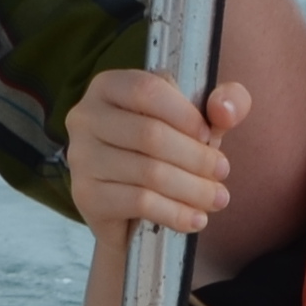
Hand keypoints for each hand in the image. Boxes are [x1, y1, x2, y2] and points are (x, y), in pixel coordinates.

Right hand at [66, 67, 243, 243]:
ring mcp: (80, 157)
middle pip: (149, 134)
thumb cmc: (165, 152)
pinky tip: (195, 219)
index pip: (147, 90)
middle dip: (196, 157)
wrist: (129, 210)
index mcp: (109, 86)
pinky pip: (138, 202)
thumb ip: (225, 104)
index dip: (185, 114)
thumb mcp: (199, 122)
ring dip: (192, 189)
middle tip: (222, 172)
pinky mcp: (85, 195)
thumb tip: (225, 109)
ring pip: (148, 172)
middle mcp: (85, 117)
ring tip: (217, 198)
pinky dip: (174, 212)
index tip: (210, 135)